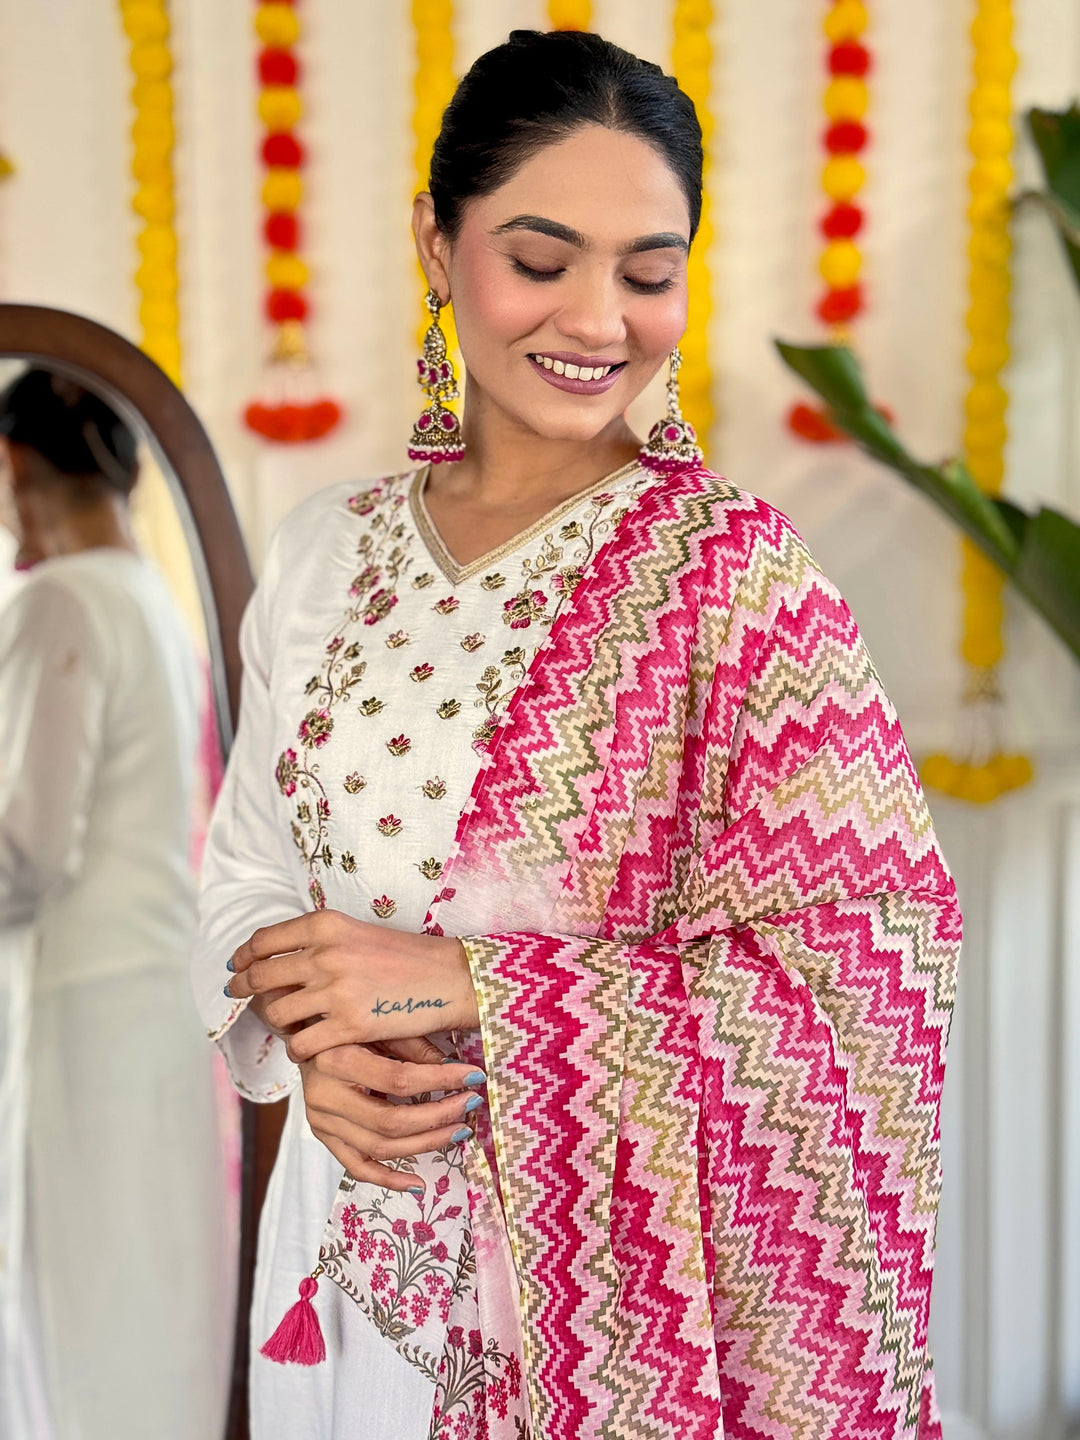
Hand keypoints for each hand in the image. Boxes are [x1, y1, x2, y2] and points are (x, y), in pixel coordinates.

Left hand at [225, 909, 478, 1062]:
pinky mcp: (347, 1025)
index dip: (245, 954)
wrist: (450, 979)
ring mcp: (334, 990)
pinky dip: (300, 1049)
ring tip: (287, 1025)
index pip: (265, 940)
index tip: (237, 963)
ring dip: (278, 1023)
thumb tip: (275, 959)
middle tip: (237, 994)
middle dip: (243, 987)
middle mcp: (324, 954)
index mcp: (326, 925)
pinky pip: (301, 1043)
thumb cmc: (408, 957)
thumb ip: (320, 943)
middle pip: (260, 975)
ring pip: (277, 1013)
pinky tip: (308, 1048)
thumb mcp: (359, 934)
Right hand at [299, 1034, 485, 1192]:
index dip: (441, 1081)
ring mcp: (321, 1120)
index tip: (473, 1077)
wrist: (306, 1036)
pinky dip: (389, 1179)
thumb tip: (457, 1070)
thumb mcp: (380, 1024)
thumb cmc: (350, 1026)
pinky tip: (418, 1182)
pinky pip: (357, 1168)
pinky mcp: (323, 1136)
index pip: (399, 1080)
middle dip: (439, 1116)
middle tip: (471, 1104)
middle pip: (391, 1121)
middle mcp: (324, 1094)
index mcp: (337, 1058)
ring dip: (425, 1144)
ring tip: (458, 1131)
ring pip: (380, 1147)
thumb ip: (415, 1047)